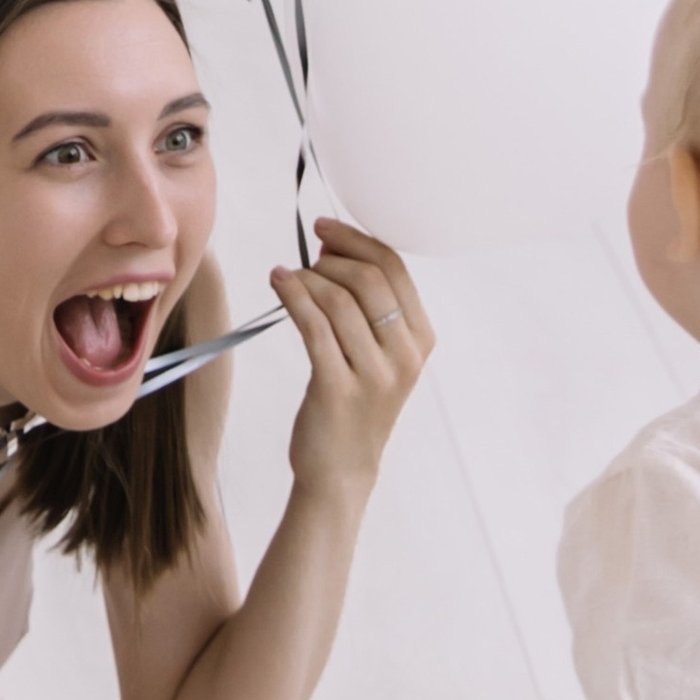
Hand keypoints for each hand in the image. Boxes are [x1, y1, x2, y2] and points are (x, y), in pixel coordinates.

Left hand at [270, 220, 432, 508]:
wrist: (342, 470)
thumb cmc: (356, 406)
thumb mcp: (381, 357)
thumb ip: (370, 308)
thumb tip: (334, 251)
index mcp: (420, 340)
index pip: (395, 269)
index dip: (357, 241)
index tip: (326, 229)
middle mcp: (404, 356)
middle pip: (369, 278)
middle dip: (331, 256)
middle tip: (307, 257)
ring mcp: (374, 374)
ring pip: (338, 300)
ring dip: (307, 277)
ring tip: (288, 277)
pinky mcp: (338, 388)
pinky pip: (313, 326)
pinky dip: (293, 295)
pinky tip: (279, 283)